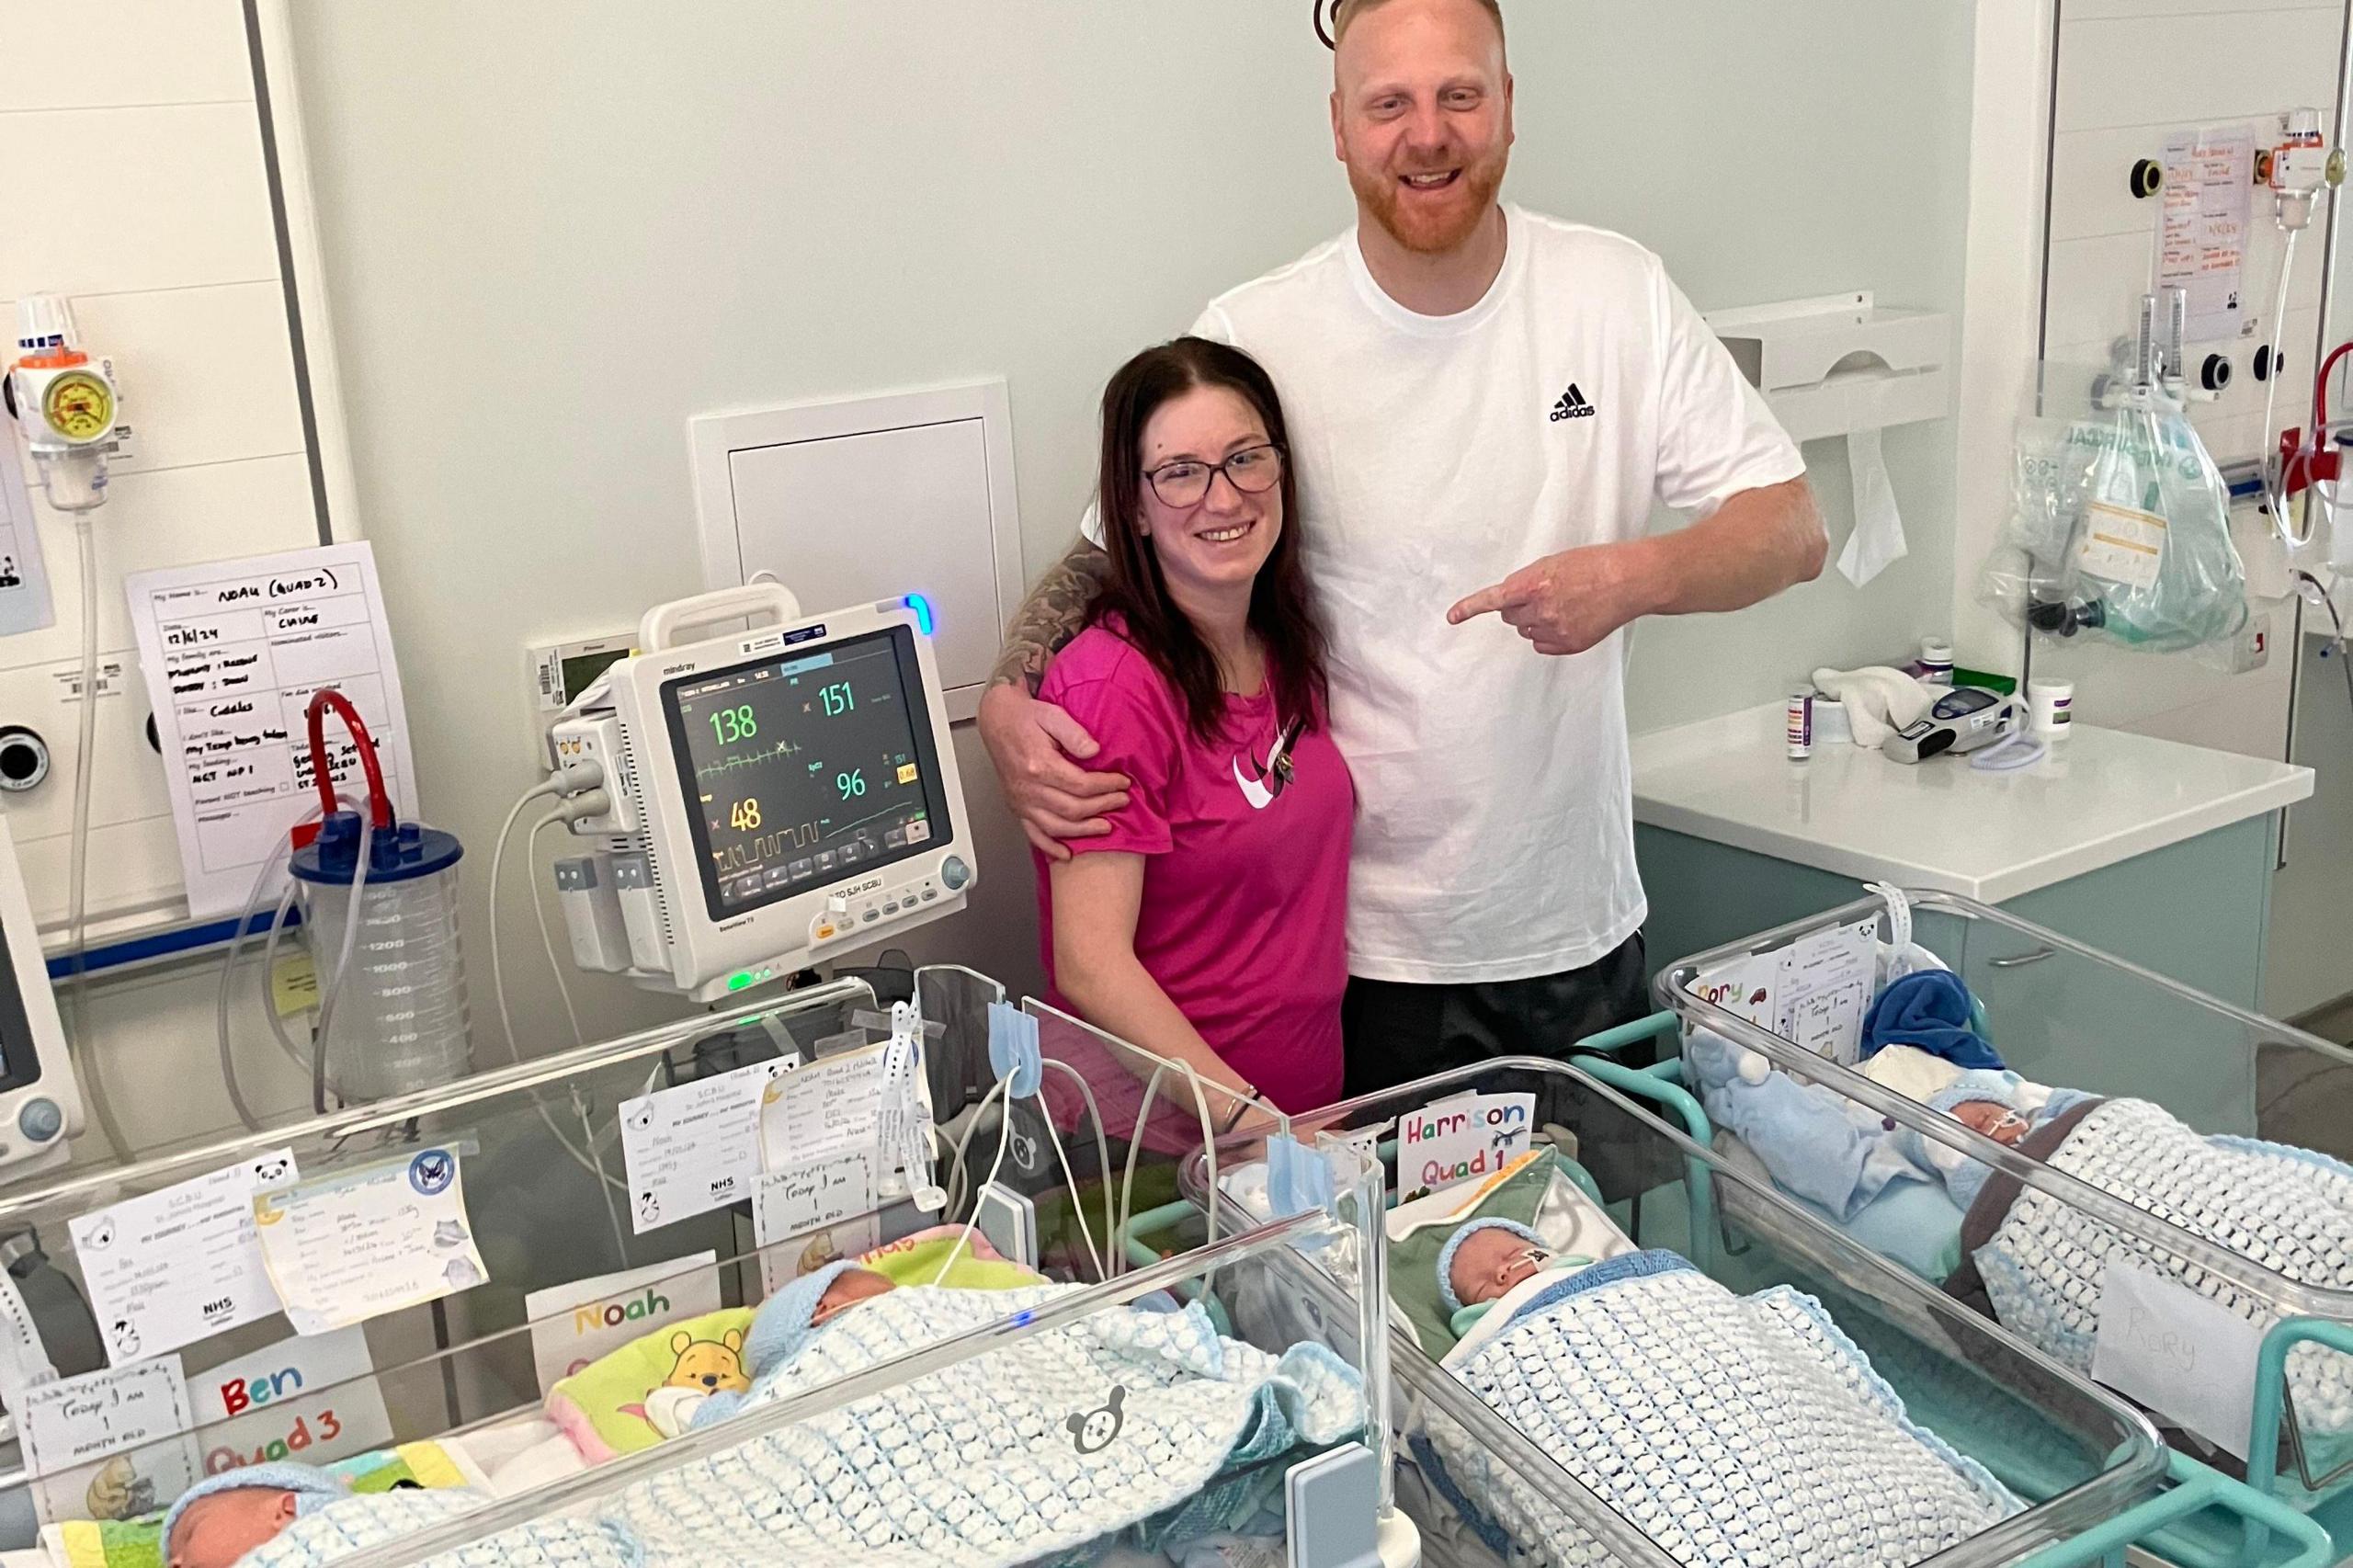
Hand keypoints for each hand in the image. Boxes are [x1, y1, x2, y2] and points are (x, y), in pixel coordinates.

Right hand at [976, 683, 1129, 859]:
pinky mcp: (1017, 807)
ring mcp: (1021, 801)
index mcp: (1039, 765)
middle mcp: (1028, 787)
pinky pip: (1033, 834)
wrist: (997, 721)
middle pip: (1073, 808)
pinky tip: (1066, 855)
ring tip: (1105, 827)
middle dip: (1102, 807)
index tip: (1122, 782)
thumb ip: (1074, 733)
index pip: (1081, 785)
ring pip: (1057, 826)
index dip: (1106, 786)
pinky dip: (1050, 847)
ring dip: (1084, 831)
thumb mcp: (1052, 714)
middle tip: (1121, 801)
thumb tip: (1094, 751)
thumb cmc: (1025, 717)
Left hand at [1446, 541, 1654, 655]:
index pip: (1493, 599)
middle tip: (1542, 595)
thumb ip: (1528, 580)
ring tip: (1563, 604)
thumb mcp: (1554, 562)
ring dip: (1534, 619)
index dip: (1470, 608)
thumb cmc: (1596, 565)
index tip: (1452, 616)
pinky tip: (1569, 619)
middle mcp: (1542, 610)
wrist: (1630, 580)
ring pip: (1525, 630)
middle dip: (1518, 606)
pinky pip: (1542, 644)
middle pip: (1509, 616)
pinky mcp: (1569, 645)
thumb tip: (1512, 597)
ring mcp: (1556, 630)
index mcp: (1535, 584)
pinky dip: (1549, 635)